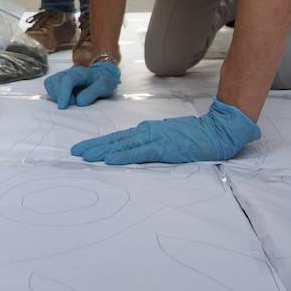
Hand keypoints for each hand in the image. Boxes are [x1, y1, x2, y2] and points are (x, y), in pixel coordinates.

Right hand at [44, 62, 119, 108]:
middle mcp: (68, 72)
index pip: (67, 80)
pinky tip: (65, 99)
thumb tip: (79, 101)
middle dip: (59, 95)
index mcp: (80, 72)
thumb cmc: (102, 81)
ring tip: (69, 100)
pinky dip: (54, 95)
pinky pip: (50, 87)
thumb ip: (93, 92)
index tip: (63, 107)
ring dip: (56, 95)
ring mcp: (62, 76)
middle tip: (72, 102)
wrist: (101, 76)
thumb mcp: (104, 86)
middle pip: (55, 80)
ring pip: (50, 83)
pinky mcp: (59, 82)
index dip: (63, 94)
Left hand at [71, 99, 259, 164]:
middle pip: (115, 140)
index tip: (84, 148)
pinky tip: (109, 159)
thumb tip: (136, 148)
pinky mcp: (163, 148)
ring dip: (102, 151)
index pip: (119, 137)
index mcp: (148, 130)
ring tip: (85, 156)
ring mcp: (154, 139)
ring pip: (122, 145)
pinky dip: (122, 156)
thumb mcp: (169, 137)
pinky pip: (139, 153)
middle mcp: (147, 132)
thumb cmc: (194, 136)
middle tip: (75, 152)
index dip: (100, 143)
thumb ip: (153, 142)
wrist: (215, 131)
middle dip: (94, 146)